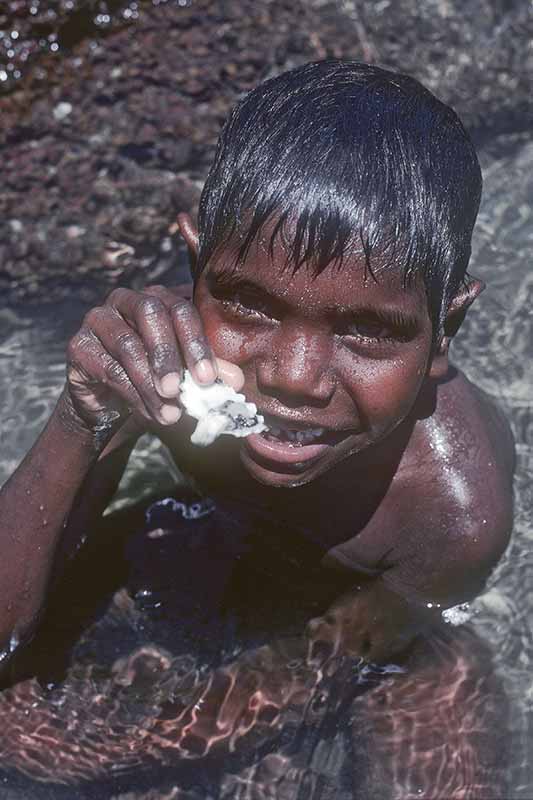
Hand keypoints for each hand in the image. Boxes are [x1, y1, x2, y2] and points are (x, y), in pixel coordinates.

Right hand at [62, 285, 242, 434]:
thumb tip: (236, 381)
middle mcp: (129, 299)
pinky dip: (132, 394)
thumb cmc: (158, 383)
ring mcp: (100, 318)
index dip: (197, 341)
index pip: (183, 308)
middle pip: (151, 312)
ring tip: (169, 414)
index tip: (208, 378)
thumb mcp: (188, 378)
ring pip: (127, 344)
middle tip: (179, 390)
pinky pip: (108, 367)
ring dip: (150, 383)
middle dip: (169, 354)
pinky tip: (148, 414)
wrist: (114, 406)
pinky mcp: (79, 345)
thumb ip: (210, 374)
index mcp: (162, 299)